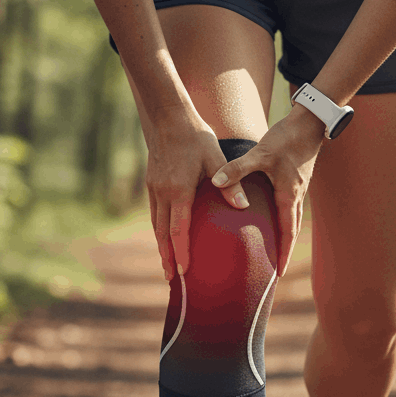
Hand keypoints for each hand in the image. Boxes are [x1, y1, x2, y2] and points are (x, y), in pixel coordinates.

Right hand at [144, 107, 251, 280]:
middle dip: (166, 258)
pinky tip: (164, 237)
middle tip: (171, 279)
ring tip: (166, 264)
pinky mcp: (152, 183)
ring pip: (156, 225)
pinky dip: (159, 229)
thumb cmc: (196, 137)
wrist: (168, 117)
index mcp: (179, 190)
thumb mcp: (216, 158)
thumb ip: (229, 183)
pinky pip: (154, 213)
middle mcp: (162, 193)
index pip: (178, 230)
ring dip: (161, 246)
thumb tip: (243, 207)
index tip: (183, 271)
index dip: (180, 252)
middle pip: (163, 234)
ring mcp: (154, 189)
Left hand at [210, 107, 326, 276]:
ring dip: (285, 237)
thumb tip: (215, 182)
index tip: (279, 273)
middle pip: (291, 230)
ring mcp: (298, 189)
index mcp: (288, 195)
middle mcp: (296, 196)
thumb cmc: (287, 137)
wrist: (310, 122)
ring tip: (274, 251)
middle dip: (284, 251)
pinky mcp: (296, 181)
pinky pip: (289, 207)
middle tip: (277, 270)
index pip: (287, 232)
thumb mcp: (261, 153)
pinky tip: (271, 220)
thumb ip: (237, 169)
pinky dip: (283, 220)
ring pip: (291, 219)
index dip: (283, 253)